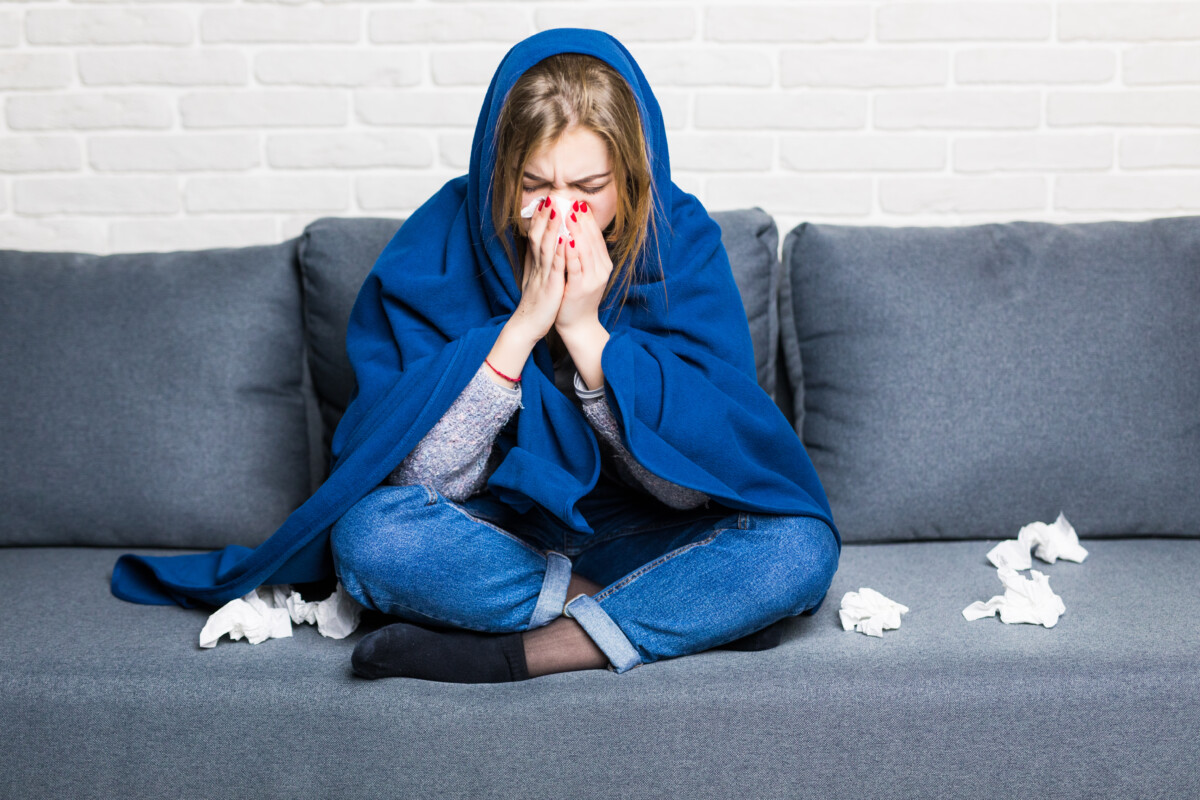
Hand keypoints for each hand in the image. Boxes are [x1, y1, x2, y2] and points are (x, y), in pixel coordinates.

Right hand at [511, 195, 566, 340]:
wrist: (527, 326)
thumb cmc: (534, 303)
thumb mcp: (534, 278)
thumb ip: (534, 262)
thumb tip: (535, 246)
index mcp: (535, 264)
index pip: (536, 237)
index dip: (540, 219)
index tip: (545, 201)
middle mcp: (537, 267)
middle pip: (539, 237)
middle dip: (544, 217)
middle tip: (550, 197)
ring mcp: (543, 276)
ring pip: (547, 248)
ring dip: (552, 229)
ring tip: (557, 210)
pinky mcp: (551, 287)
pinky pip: (556, 267)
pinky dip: (560, 253)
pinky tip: (566, 239)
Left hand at [555, 199, 613, 335]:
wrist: (577, 324)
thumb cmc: (577, 296)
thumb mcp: (584, 272)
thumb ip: (583, 254)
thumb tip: (575, 231)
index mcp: (602, 264)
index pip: (596, 237)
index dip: (588, 220)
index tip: (579, 203)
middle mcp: (600, 270)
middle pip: (592, 240)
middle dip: (582, 220)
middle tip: (573, 202)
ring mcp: (591, 279)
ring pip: (585, 250)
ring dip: (577, 231)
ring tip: (570, 214)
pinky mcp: (579, 287)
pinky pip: (575, 267)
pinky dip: (571, 252)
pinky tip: (565, 240)